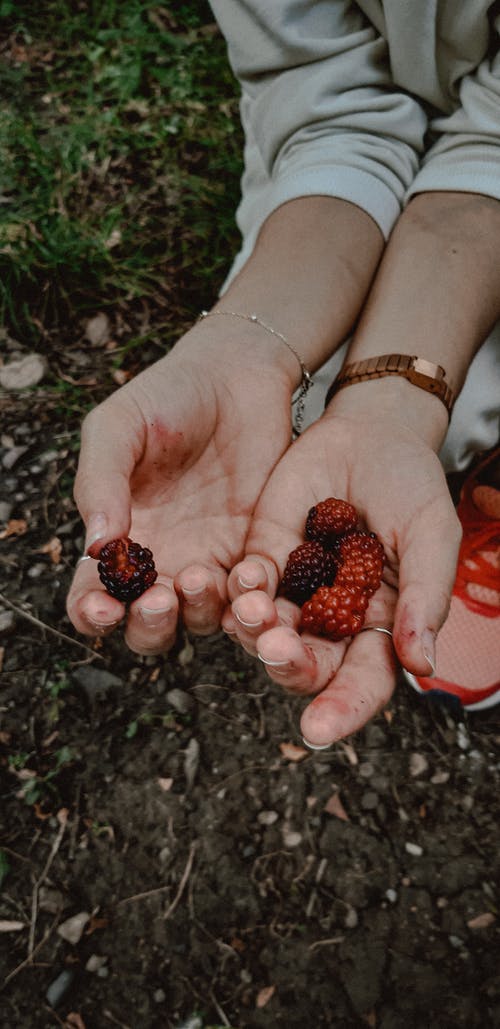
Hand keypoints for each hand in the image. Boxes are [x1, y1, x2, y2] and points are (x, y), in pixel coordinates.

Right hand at [66, 323, 293, 653]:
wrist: (236, 376)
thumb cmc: (165, 398)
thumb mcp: (118, 428)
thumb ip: (100, 482)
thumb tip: (95, 546)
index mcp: (118, 541)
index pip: (94, 599)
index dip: (94, 614)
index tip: (105, 608)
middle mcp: (162, 563)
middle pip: (149, 627)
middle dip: (150, 625)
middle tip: (159, 599)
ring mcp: (212, 561)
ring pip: (202, 620)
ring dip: (198, 612)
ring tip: (199, 577)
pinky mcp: (258, 554)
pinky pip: (253, 595)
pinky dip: (249, 600)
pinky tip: (248, 580)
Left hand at [224, 401, 460, 744]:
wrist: (371, 432)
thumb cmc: (412, 486)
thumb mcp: (429, 535)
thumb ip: (426, 598)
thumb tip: (424, 666)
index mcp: (381, 628)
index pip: (362, 683)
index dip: (343, 709)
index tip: (318, 729)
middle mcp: (333, 622)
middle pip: (306, 665)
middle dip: (288, 667)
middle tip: (277, 650)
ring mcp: (295, 593)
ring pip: (265, 632)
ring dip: (254, 629)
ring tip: (253, 608)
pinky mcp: (263, 559)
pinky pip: (244, 586)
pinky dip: (240, 587)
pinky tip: (247, 575)